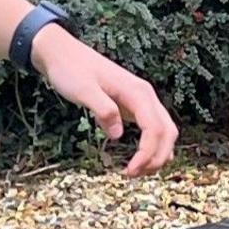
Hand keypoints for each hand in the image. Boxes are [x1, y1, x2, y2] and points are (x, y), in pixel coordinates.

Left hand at [31, 27, 179, 176]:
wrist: (62, 53)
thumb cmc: (71, 70)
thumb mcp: (83, 90)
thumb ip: (103, 110)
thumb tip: (117, 135)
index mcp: (137, 92)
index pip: (154, 129)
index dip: (147, 154)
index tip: (129, 171)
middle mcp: (145, 96)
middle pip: (167, 132)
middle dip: (156, 158)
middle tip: (133, 176)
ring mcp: (141, 101)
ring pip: (164, 131)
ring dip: (157, 154)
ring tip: (137, 172)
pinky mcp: (133, 105)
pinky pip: (152, 128)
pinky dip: (152, 147)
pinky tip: (138, 159)